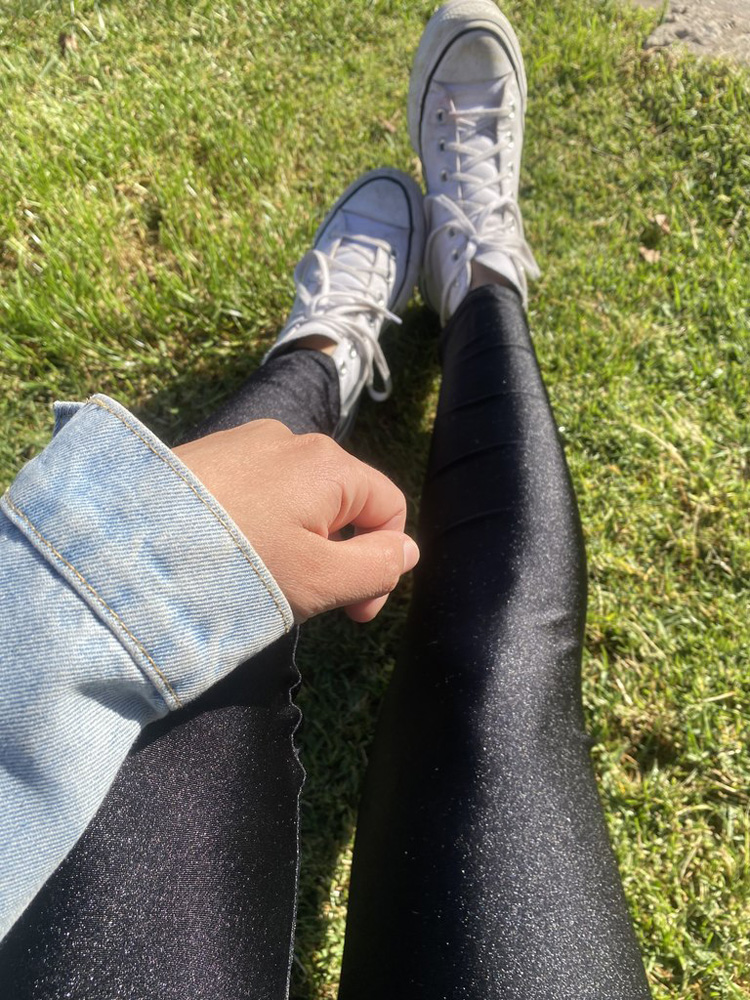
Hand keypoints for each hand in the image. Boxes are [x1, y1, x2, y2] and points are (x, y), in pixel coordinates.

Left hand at [174, 419, 418, 622]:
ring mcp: (245, 442)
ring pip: (299, 498)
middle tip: (306, 600)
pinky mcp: (207, 454)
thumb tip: (408, 550)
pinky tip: (229, 552)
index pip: (389, 508)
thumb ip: (377, 567)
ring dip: (298, 541)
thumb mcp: (321, 580)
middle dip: (337, 554)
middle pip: (344, 502)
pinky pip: (257, 490)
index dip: (384, 564)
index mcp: (329, 463)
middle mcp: (291, 439)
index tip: (354, 613)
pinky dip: (260, 524)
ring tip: (261, 577)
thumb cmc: (235, 565)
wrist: (124, 545)